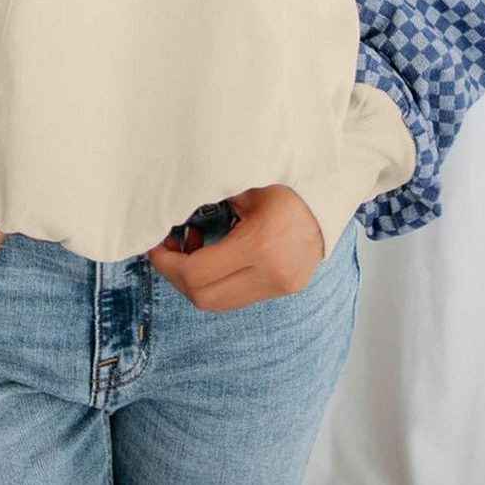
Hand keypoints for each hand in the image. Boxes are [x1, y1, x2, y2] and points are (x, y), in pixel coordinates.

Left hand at [145, 185, 325, 311]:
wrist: (329, 196)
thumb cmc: (284, 182)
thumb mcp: (244, 184)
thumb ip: (208, 199)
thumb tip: (169, 209)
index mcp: (259, 245)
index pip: (197, 274)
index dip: (167, 263)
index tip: (154, 245)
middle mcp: (271, 274)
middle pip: (204, 298)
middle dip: (176, 276)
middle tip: (166, 249)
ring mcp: (281, 287)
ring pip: (219, 302)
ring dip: (195, 282)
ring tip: (190, 248)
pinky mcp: (285, 290)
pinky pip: (237, 296)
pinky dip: (216, 282)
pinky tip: (214, 255)